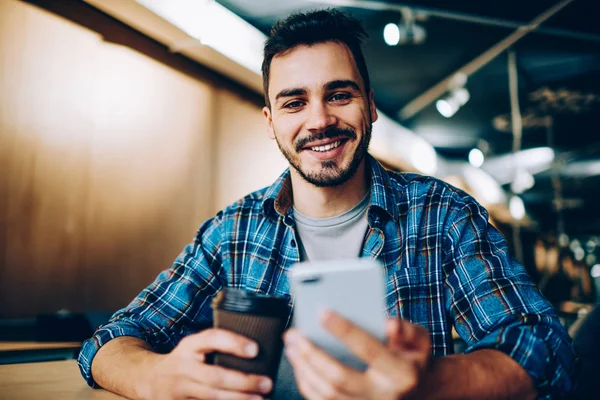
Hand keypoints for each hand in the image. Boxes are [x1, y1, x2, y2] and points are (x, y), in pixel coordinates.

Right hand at [141, 328, 272, 399]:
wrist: (148, 379)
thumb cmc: (184, 361)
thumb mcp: (194, 347)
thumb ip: (217, 346)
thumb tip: (257, 350)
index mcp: (188, 346)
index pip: (211, 338)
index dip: (233, 342)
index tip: (255, 349)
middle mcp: (182, 367)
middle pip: (215, 376)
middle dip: (243, 381)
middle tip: (267, 383)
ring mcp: (179, 390)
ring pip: (211, 397)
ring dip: (238, 399)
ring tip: (260, 398)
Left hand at [284, 312, 430, 399]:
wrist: (415, 390)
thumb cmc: (411, 357)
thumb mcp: (420, 340)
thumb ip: (407, 329)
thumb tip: (388, 323)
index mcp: (401, 374)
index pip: (369, 350)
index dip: (345, 330)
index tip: (322, 312)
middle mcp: (382, 396)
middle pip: (339, 378)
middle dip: (312, 354)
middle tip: (294, 333)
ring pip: (326, 393)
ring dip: (303, 367)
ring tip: (291, 344)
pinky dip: (305, 382)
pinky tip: (297, 362)